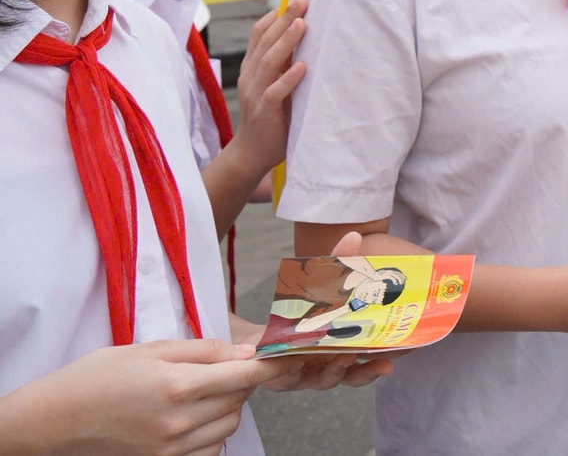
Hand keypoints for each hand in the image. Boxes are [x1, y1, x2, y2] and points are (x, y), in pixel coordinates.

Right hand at [0, 338, 288, 455]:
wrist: (54, 421)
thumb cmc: (97, 377)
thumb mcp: (150, 348)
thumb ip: (202, 350)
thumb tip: (245, 350)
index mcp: (177, 385)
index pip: (244, 373)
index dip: (271, 362)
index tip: (286, 353)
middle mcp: (178, 421)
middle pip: (240, 399)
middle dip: (242, 380)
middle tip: (225, 367)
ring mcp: (171, 449)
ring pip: (228, 426)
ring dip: (228, 406)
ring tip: (203, 391)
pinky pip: (209, 451)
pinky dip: (212, 434)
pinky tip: (194, 418)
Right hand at [227, 0, 308, 177]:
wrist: (252, 152)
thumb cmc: (271, 113)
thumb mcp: (274, 83)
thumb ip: (284, 62)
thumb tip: (306, 34)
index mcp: (253, 67)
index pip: (259, 34)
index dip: (275, 15)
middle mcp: (251, 77)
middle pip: (265, 42)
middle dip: (284, 19)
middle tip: (303, 0)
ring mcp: (256, 94)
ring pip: (268, 63)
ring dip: (286, 42)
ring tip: (302, 24)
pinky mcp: (265, 113)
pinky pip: (275, 93)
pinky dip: (288, 79)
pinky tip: (302, 67)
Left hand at [233, 231, 397, 391]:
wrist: (258, 332)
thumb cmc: (297, 311)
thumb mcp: (319, 286)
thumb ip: (337, 264)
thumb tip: (354, 235)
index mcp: (343, 351)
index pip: (367, 361)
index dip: (380, 362)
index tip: (397, 356)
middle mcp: (327, 366)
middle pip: (353, 376)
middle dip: (367, 372)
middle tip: (383, 365)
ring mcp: (305, 375)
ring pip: (327, 381)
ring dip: (338, 372)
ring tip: (344, 358)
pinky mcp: (280, 378)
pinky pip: (291, 378)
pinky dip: (297, 371)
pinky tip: (299, 362)